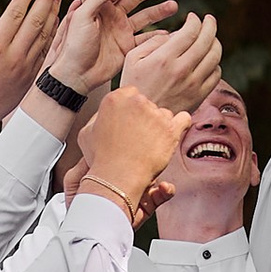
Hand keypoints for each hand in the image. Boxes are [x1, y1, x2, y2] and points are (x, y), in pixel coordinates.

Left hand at [52, 0, 172, 95]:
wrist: (76, 74)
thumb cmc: (75, 45)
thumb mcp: (82, 17)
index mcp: (100, 6)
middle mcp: (113, 16)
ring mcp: (121, 31)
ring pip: (144, 17)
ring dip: (158, 11)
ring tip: (173, 6)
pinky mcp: (127, 47)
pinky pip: (145, 39)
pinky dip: (157, 36)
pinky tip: (169, 32)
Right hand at [80, 79, 190, 216]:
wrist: (116, 177)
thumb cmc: (100, 158)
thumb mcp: (87, 133)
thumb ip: (98, 117)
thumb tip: (109, 111)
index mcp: (116, 98)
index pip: (131, 94)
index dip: (131, 110)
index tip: (130, 123)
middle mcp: (137, 102)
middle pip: (148, 104)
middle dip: (145, 118)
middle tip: (139, 137)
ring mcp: (156, 115)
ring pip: (163, 114)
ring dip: (159, 126)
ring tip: (150, 144)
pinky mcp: (171, 129)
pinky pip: (184, 119)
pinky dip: (181, 125)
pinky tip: (173, 133)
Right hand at [119, 9, 225, 116]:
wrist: (141, 119)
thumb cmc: (134, 86)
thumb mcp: (132, 59)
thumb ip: (153, 41)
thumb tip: (175, 34)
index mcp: (164, 59)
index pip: (190, 31)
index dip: (195, 20)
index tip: (193, 17)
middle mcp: (182, 70)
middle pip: (207, 40)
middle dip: (210, 25)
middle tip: (209, 19)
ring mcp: (193, 84)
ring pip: (215, 56)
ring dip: (215, 42)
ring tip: (210, 37)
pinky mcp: (199, 96)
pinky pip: (216, 74)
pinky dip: (215, 63)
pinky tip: (207, 60)